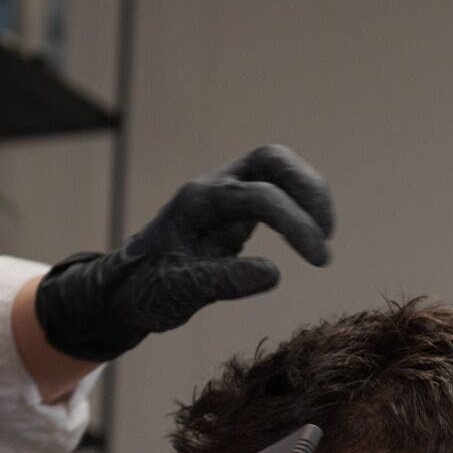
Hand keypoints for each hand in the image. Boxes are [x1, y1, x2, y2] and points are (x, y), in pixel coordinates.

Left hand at [36, 144, 335, 361]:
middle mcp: (213, 187)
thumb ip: (225, 281)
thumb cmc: (148, 290)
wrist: (126, 288)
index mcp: (198, 203)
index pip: (259, 197)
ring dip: (308, 193)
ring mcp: (224, 191)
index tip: (319, 260)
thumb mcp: (182, 293)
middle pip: (272, 160)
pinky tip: (308, 234)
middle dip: (308, 190)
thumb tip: (274, 274)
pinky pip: (274, 187)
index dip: (295, 224)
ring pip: (276, 167)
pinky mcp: (234, 205)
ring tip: (325, 234)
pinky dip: (298, 204)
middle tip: (327, 234)